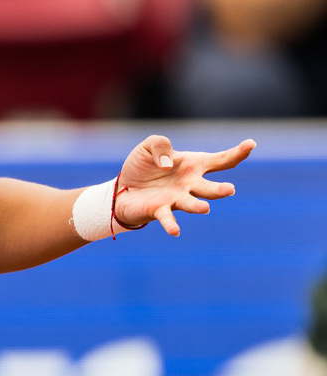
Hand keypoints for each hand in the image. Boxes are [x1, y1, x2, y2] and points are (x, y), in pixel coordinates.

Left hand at [114, 135, 255, 235]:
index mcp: (193, 166)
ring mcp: (177, 198)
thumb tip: (168, 164)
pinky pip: (167, 218)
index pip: (221, 160)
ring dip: (198, 206)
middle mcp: (190, 184)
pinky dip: (171, 224)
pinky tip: (175, 231)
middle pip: (210, 188)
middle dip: (220, 190)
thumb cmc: (143, 167)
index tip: (252, 144)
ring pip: (192, 203)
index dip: (237, 153)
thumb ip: (160, 144)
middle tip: (229, 190)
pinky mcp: (160, 210)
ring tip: (205, 208)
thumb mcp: (149, 146)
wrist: (124, 188)